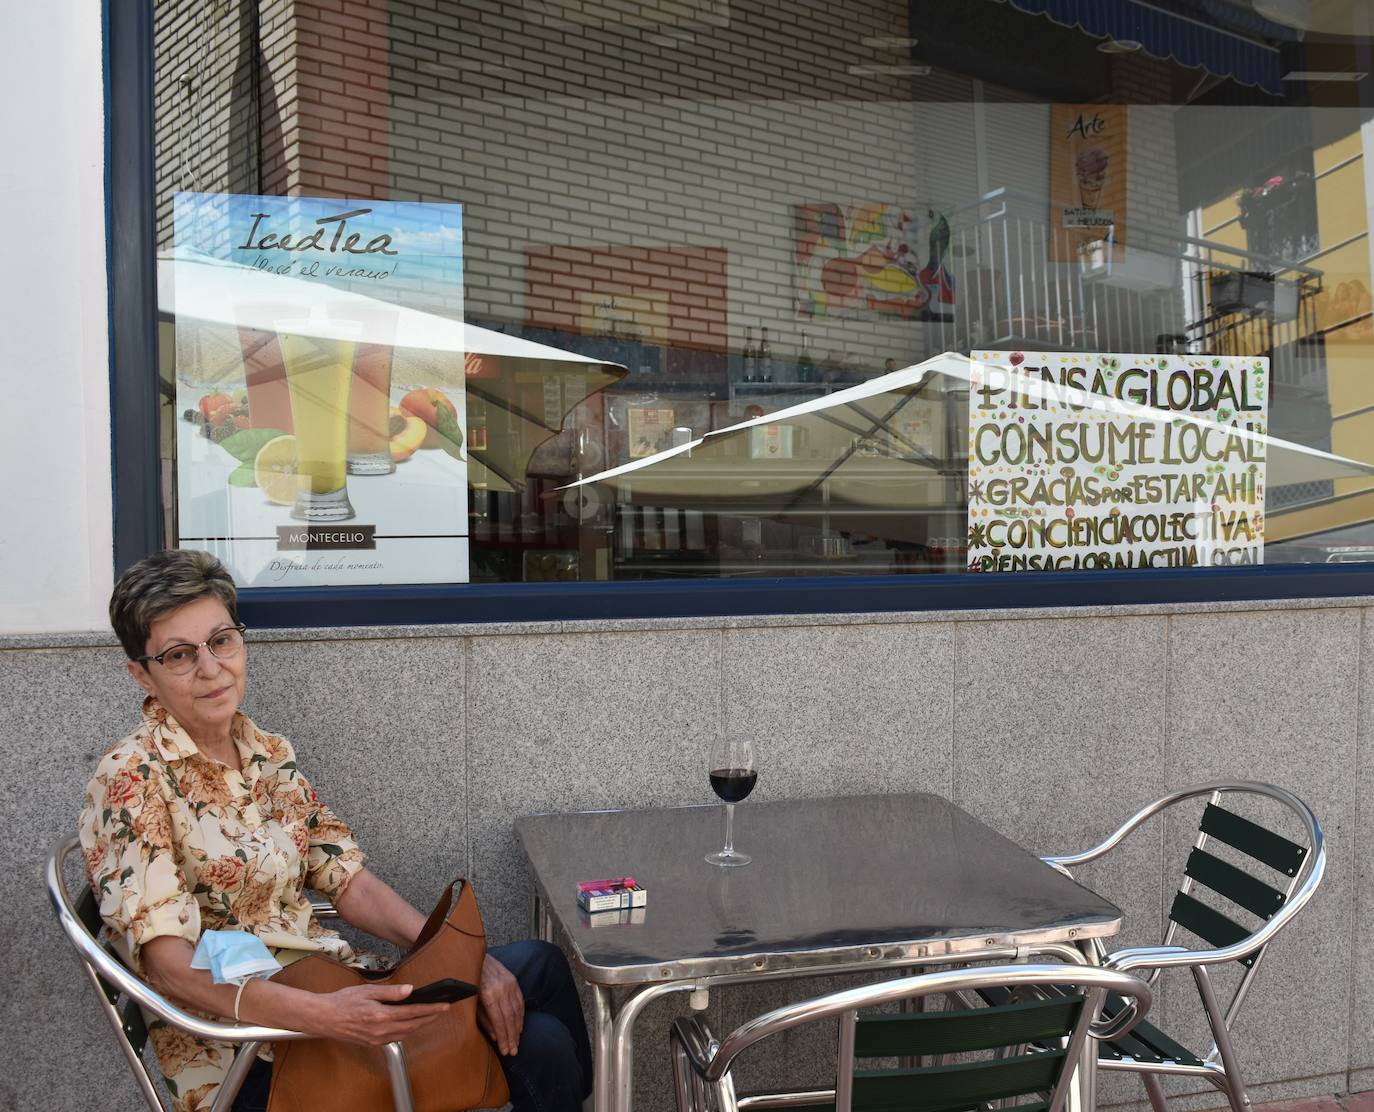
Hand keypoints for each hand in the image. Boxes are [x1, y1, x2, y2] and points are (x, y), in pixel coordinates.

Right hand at [313, 983, 449, 1046]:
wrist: (324, 1018)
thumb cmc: (344, 1001)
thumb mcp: (368, 990)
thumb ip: (391, 992)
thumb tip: (410, 990)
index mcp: (381, 1015)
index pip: (413, 1012)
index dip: (431, 1009)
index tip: (444, 1005)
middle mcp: (381, 1031)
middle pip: (413, 1025)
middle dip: (430, 1018)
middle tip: (442, 1010)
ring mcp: (376, 1039)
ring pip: (405, 1034)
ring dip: (419, 1025)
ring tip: (430, 1016)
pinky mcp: (372, 1043)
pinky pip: (395, 1038)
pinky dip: (406, 1031)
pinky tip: (410, 1024)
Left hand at [477, 954, 523, 1055]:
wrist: (475, 956)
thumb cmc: (468, 980)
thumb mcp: (471, 1001)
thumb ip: (483, 1019)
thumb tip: (494, 1036)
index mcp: (489, 995)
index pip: (499, 1021)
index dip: (503, 1038)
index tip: (506, 1051)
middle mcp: (502, 989)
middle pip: (510, 1018)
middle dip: (512, 1037)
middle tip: (513, 1052)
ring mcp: (509, 983)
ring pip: (517, 1010)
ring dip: (518, 1029)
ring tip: (517, 1043)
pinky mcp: (513, 980)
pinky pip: (520, 1001)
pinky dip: (521, 1015)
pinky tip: (520, 1027)